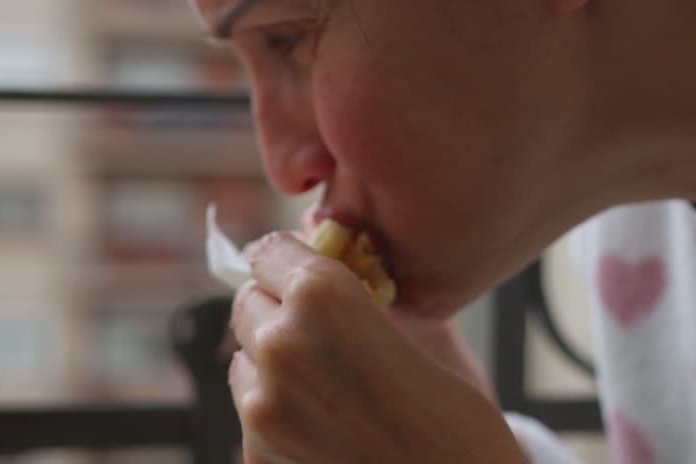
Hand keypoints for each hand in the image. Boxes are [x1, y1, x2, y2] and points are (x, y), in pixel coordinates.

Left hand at [231, 231, 527, 463]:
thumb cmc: (451, 414)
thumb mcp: (411, 332)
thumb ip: (357, 299)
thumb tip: (319, 272)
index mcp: (321, 294)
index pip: (268, 252)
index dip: (290, 262)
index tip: (302, 271)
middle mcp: (281, 341)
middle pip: (248, 303)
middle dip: (279, 310)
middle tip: (323, 331)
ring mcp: (262, 403)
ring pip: (244, 359)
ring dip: (273, 362)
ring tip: (328, 384)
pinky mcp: (256, 452)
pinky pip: (252, 411)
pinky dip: (278, 412)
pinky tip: (326, 425)